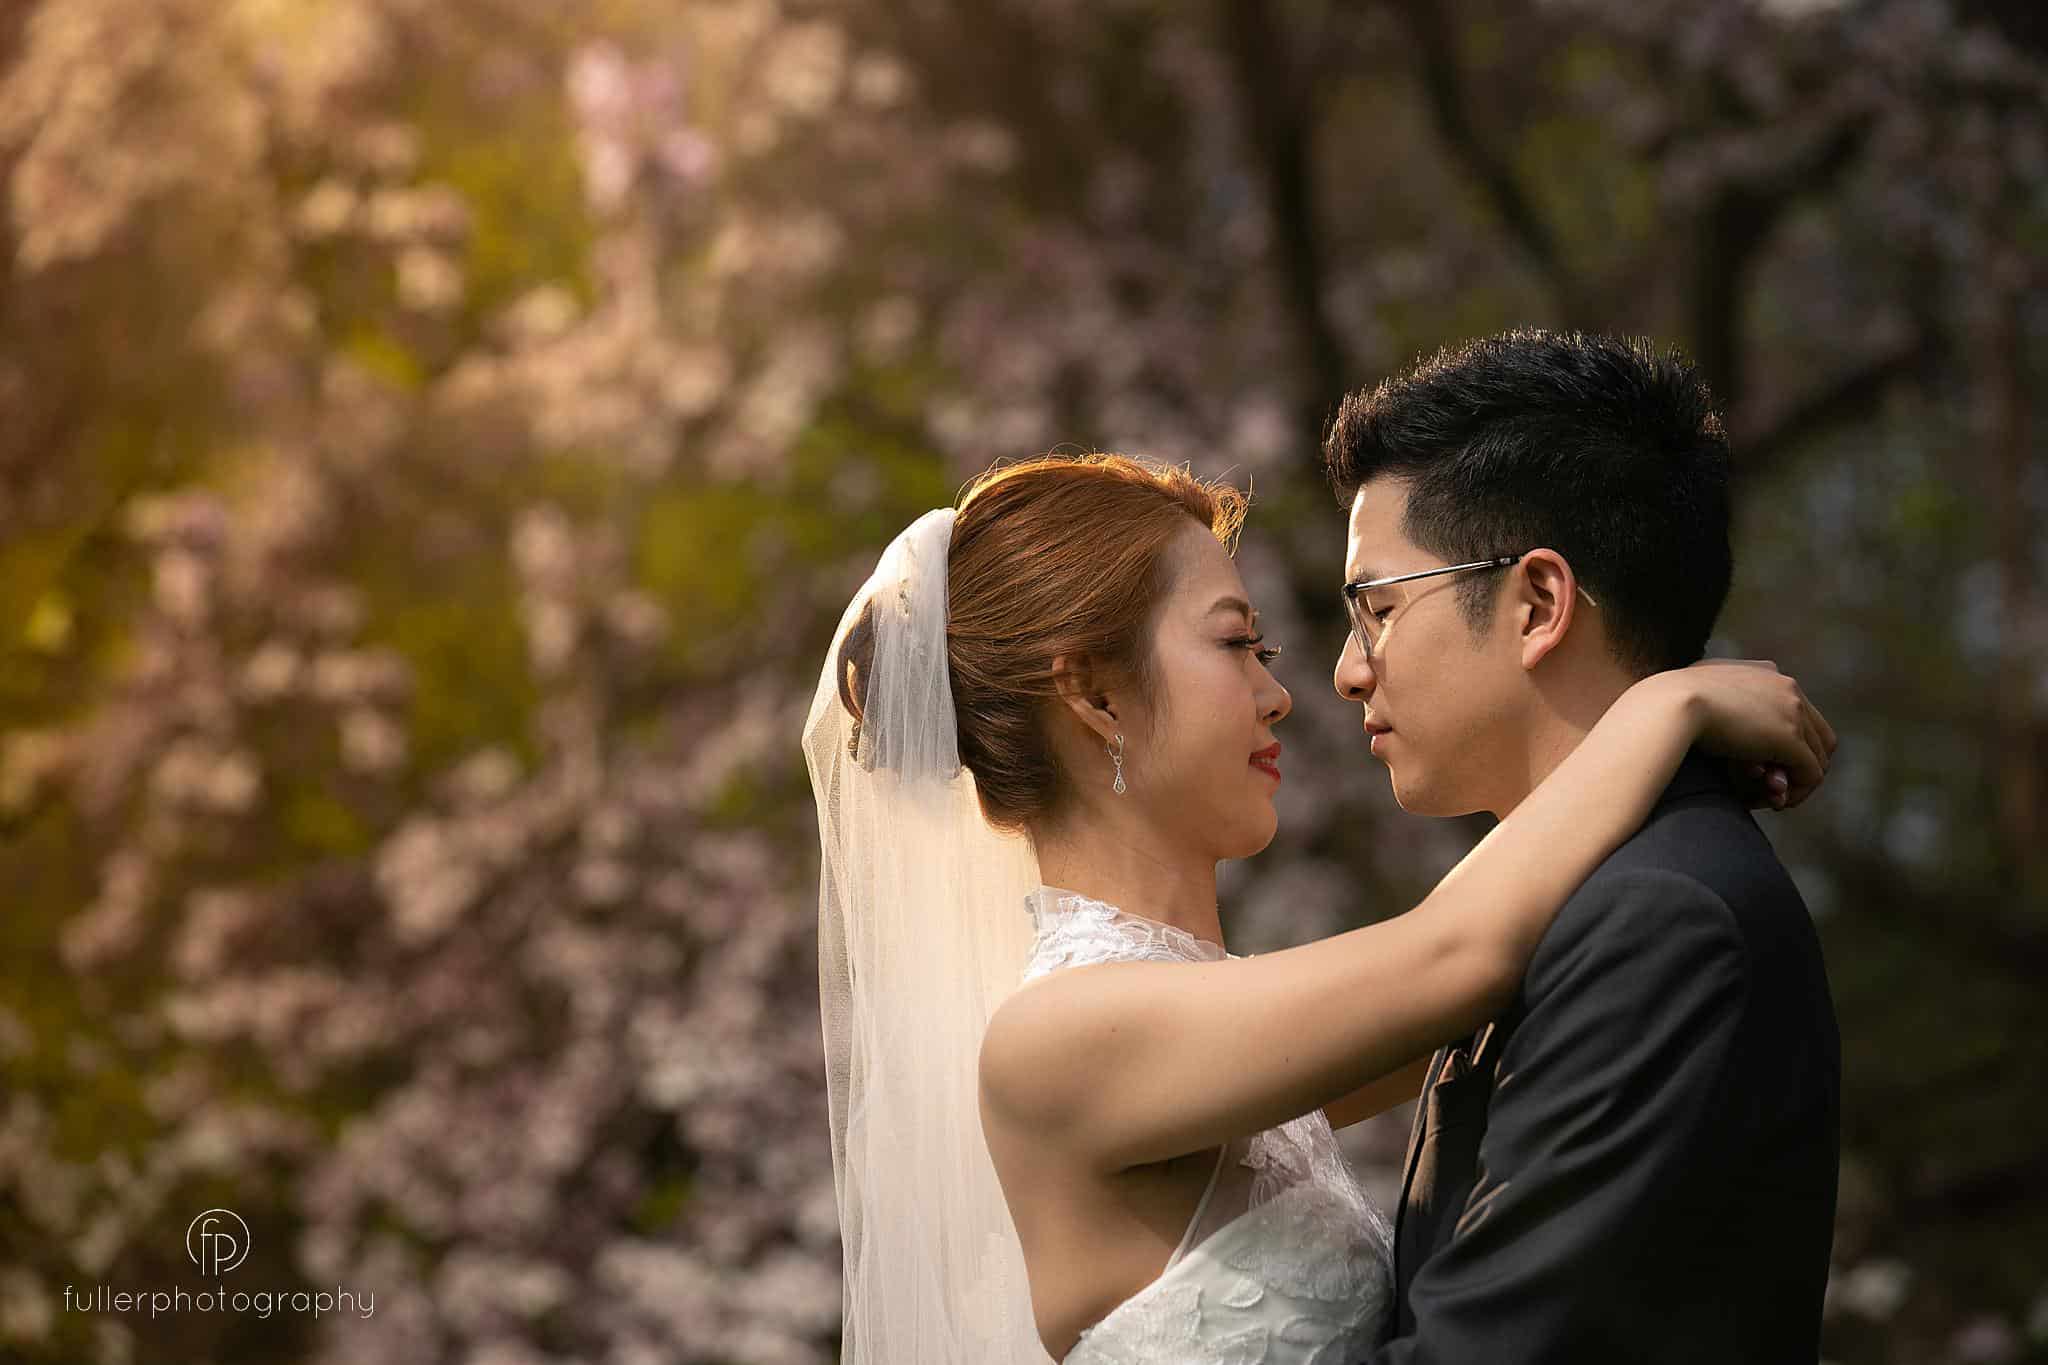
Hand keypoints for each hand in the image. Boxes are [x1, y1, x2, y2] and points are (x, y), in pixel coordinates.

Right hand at [1663, 659, 1837, 810]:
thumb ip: (1716, 703)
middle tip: (1773, 786)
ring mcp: (1792, 710)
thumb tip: (1718, 722)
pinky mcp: (1790, 738)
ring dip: (1796, 781)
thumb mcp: (1697, 695)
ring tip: (1771, 798)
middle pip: (1816, 734)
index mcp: (1765, 672)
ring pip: (1817, 757)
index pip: (1797, 711)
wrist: (1668, 705)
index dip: (1788, 742)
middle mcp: (1786, 686)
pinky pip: (1811, 774)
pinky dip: (1798, 792)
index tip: (1763, 764)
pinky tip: (1772, 801)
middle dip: (1798, 765)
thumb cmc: (1667, 705)